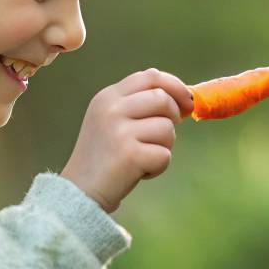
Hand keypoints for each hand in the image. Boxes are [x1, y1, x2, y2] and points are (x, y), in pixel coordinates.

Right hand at [60, 68, 193, 212]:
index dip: (175, 86)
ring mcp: (119, 131)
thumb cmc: (105, 156)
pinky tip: (139, 172)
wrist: (80, 191)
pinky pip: (165, 155)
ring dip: (164, 146)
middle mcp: (111, 109)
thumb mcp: (113, 121)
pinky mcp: (130, 155)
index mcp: (107, 97)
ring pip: (167, 128)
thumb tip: (185, 99)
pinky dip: (158, 167)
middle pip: (162, 99)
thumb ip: (140, 104)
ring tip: (143, 157)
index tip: (187, 101)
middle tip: (161, 137)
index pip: (149, 76)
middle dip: (173, 118)